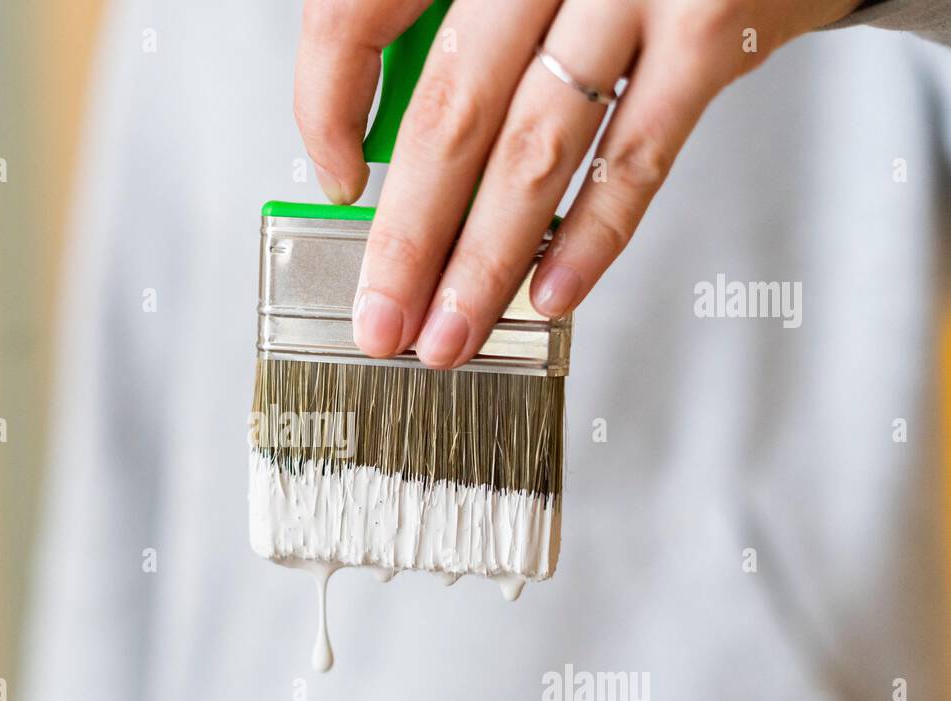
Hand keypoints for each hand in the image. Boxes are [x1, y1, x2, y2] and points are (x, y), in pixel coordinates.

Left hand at [295, 0, 860, 366]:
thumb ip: (470, 27)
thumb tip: (403, 150)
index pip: (360, 12)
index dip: (328, 107)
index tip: (336, 181)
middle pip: (449, 110)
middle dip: (408, 237)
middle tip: (383, 317)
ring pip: (533, 148)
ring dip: (485, 261)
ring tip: (451, 331)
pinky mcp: (710, 24)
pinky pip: (636, 154)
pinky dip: (589, 236)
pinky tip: (548, 293)